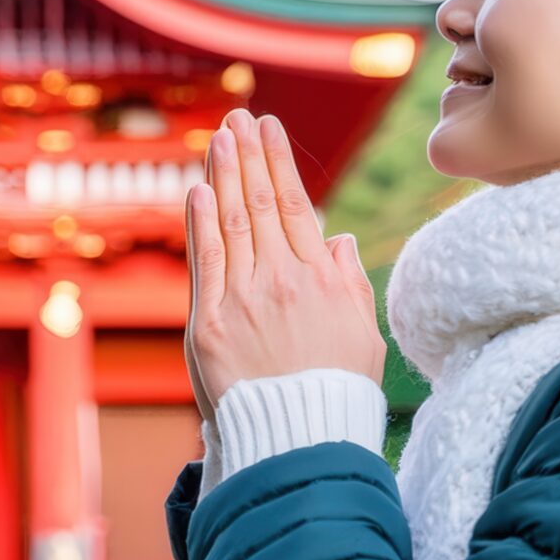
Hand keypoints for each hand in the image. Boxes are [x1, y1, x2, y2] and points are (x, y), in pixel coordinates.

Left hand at [184, 108, 385, 413]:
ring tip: (219, 138)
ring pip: (230, 223)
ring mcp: (243, 300)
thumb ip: (349, 283)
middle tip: (238, 117)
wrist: (299, 442)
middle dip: (248, 155)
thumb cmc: (336, 394)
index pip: (295, 206)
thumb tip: (340, 241)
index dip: (279, 163)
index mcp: (320, 280)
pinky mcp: (211, 324)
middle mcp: (281, 281)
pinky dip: (200, 222)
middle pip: (260, 204)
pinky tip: (198, 189)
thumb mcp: (362, 335)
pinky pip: (205, 261)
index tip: (269, 128)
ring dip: (222, 175)